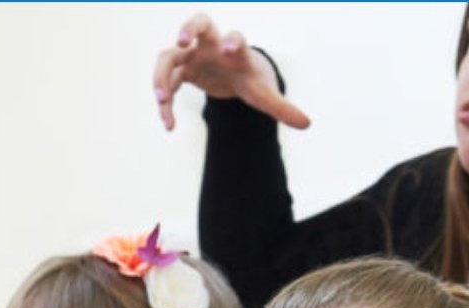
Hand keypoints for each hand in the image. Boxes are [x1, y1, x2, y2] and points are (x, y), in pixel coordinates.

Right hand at [152, 14, 310, 131]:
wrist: (231, 74)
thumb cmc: (248, 79)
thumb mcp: (264, 95)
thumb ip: (282, 107)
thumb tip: (308, 123)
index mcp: (234, 48)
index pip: (234, 36)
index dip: (231, 40)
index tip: (228, 49)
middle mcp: (211, 44)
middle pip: (198, 22)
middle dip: (187, 27)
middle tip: (180, 42)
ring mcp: (192, 54)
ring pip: (169, 55)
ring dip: (161, 76)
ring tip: (162, 101)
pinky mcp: (180, 68)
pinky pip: (165, 80)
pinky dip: (165, 102)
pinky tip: (169, 125)